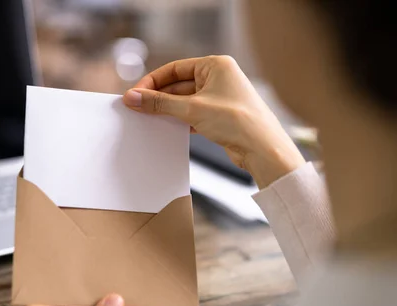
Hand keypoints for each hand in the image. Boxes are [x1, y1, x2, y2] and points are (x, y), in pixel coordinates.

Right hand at [123, 56, 304, 188]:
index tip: (135, 94)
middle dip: (158, 98)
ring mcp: (220, 98)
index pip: (174, 68)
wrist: (262, 149)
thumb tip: (133, 98)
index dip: (152, 81)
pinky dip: (179, 120)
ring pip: (184, 101)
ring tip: (148, 119)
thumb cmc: (237, 121)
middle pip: (178, 85)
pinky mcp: (220, 116)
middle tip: (137, 108)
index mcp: (215, 65)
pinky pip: (193, 114)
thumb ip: (160, 103)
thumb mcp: (192, 109)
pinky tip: (166, 128)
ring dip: (167, 110)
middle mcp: (219, 77)